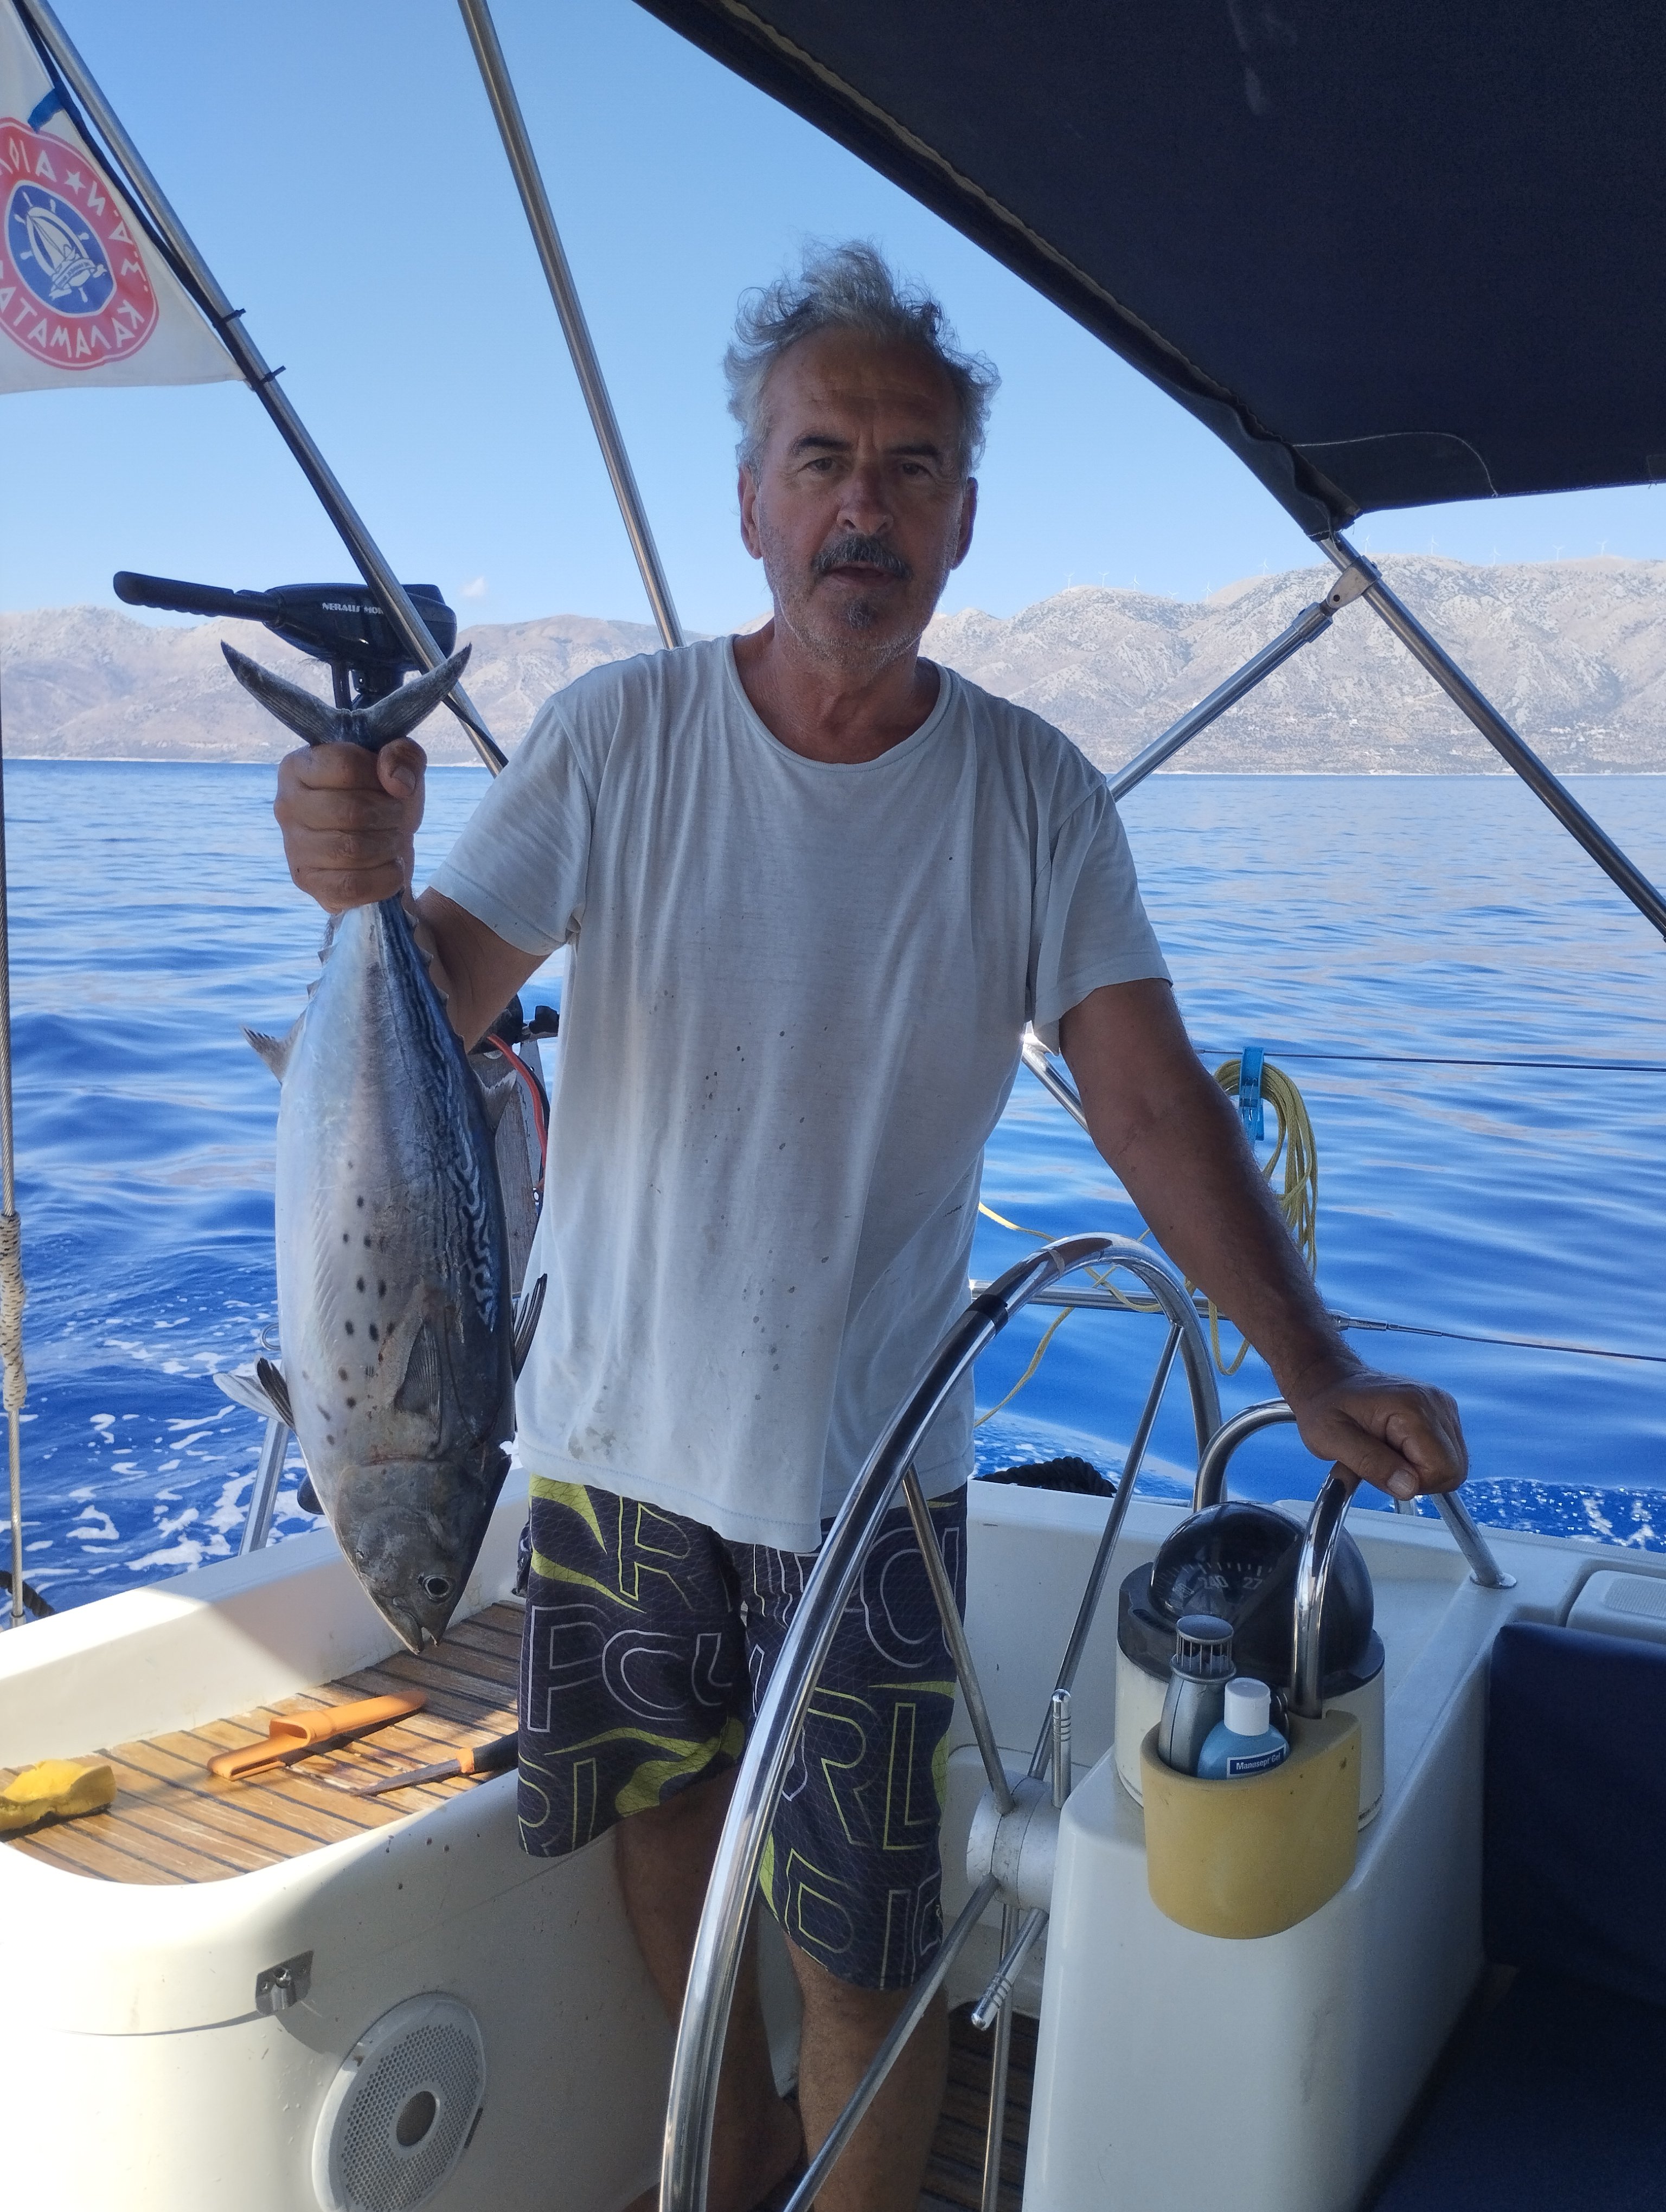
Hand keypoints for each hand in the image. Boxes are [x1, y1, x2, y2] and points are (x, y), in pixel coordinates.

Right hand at [273, 739, 424, 911]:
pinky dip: (385, 878)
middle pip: (353, 811)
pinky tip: (391, 867)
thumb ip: (403, 756)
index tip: (389, 786)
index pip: (347, 765)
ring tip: (392, 840)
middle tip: (395, 817)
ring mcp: (293, 847)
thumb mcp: (400, 767)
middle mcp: (287, 805)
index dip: (381, 778)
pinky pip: (352, 885)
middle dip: (389, 815)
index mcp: (299, 767)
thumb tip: (397, 782)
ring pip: (353, 850)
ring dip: (388, 846)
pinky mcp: (308, 882)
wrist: (381, 847)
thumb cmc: (383, 799)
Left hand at [1287, 1365, 1467, 1500]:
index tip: (1383, 1469)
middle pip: (1454, 1469)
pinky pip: (1446, 1454)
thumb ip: (1371, 1463)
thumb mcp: (1332, 1439)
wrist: (1330, 1382)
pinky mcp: (1442, 1412)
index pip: (1443, 1469)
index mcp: (1412, 1408)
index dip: (1413, 1483)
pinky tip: (1396, 1446)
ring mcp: (1443, 1406)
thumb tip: (1408, 1487)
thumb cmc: (1326, 1407)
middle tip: (1384, 1463)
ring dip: (1418, 1470)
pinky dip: (1422, 1459)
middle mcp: (1436, 1403)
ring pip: (1452, 1464)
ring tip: (1386, 1451)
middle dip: (1418, 1478)